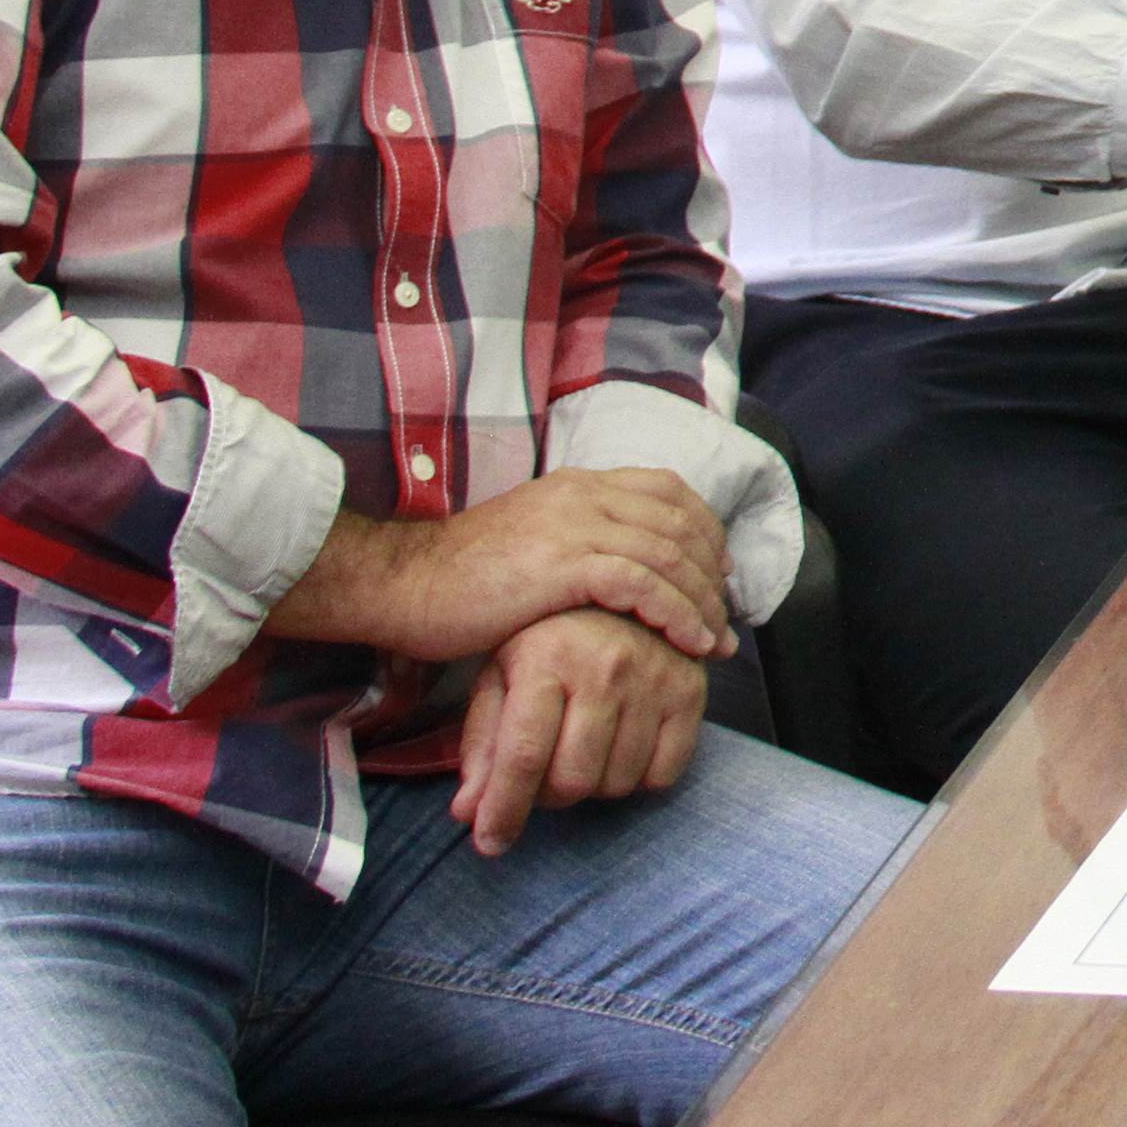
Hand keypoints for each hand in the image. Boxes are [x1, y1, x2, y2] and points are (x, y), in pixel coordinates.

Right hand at [266, 466, 733, 663]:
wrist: (400, 584)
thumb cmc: (461, 578)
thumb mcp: (532, 542)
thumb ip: (582, 542)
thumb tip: (628, 573)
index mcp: (578, 484)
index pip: (669, 490)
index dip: (705, 531)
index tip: (719, 574)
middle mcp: (583, 495)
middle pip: (681, 522)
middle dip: (713, 573)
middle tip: (726, 617)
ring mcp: (572, 526)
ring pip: (670, 554)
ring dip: (703, 601)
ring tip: (714, 641)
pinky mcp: (561, 565)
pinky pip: (642, 584)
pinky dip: (676, 614)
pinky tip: (690, 643)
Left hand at [452, 605, 705, 855]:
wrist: (624, 593)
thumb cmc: (549, 639)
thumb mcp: (502, 677)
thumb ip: (483, 744)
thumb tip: (467, 812)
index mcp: (547, 658)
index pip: (522, 756)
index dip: (503, 810)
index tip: (489, 844)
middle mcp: (605, 667)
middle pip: (572, 779)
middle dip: (548, 796)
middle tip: (541, 776)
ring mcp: (654, 679)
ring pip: (616, 783)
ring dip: (592, 786)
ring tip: (581, 752)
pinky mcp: (692, 692)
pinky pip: (663, 775)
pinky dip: (637, 778)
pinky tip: (621, 748)